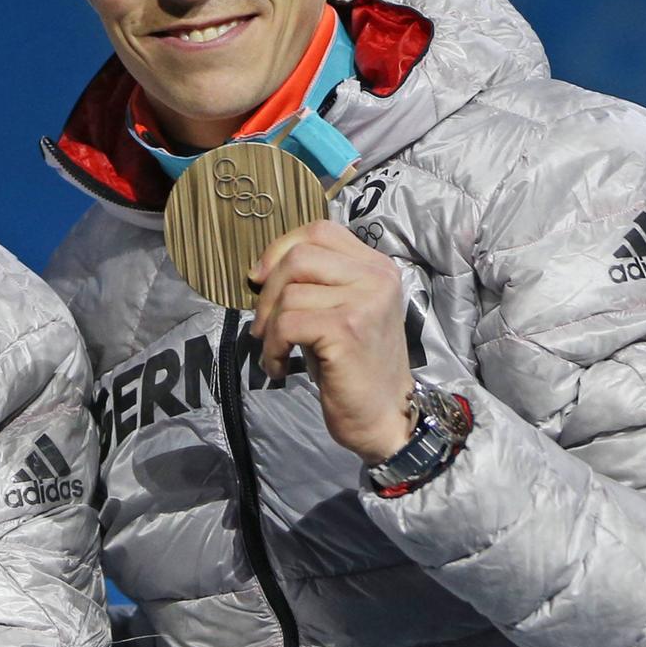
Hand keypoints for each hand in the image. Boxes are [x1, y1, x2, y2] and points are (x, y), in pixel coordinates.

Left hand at [250, 220, 415, 463]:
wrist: (384, 416)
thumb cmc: (355, 366)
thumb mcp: (342, 311)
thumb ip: (318, 282)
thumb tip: (263, 270)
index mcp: (377, 266)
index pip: (320, 231)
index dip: (281, 249)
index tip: (261, 279)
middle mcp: (376, 277)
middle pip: (299, 256)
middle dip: (267, 292)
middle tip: (263, 328)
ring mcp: (364, 301)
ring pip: (289, 293)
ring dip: (268, 328)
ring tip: (276, 353)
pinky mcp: (347, 328)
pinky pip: (287, 323)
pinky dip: (273, 348)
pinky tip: (280, 367)